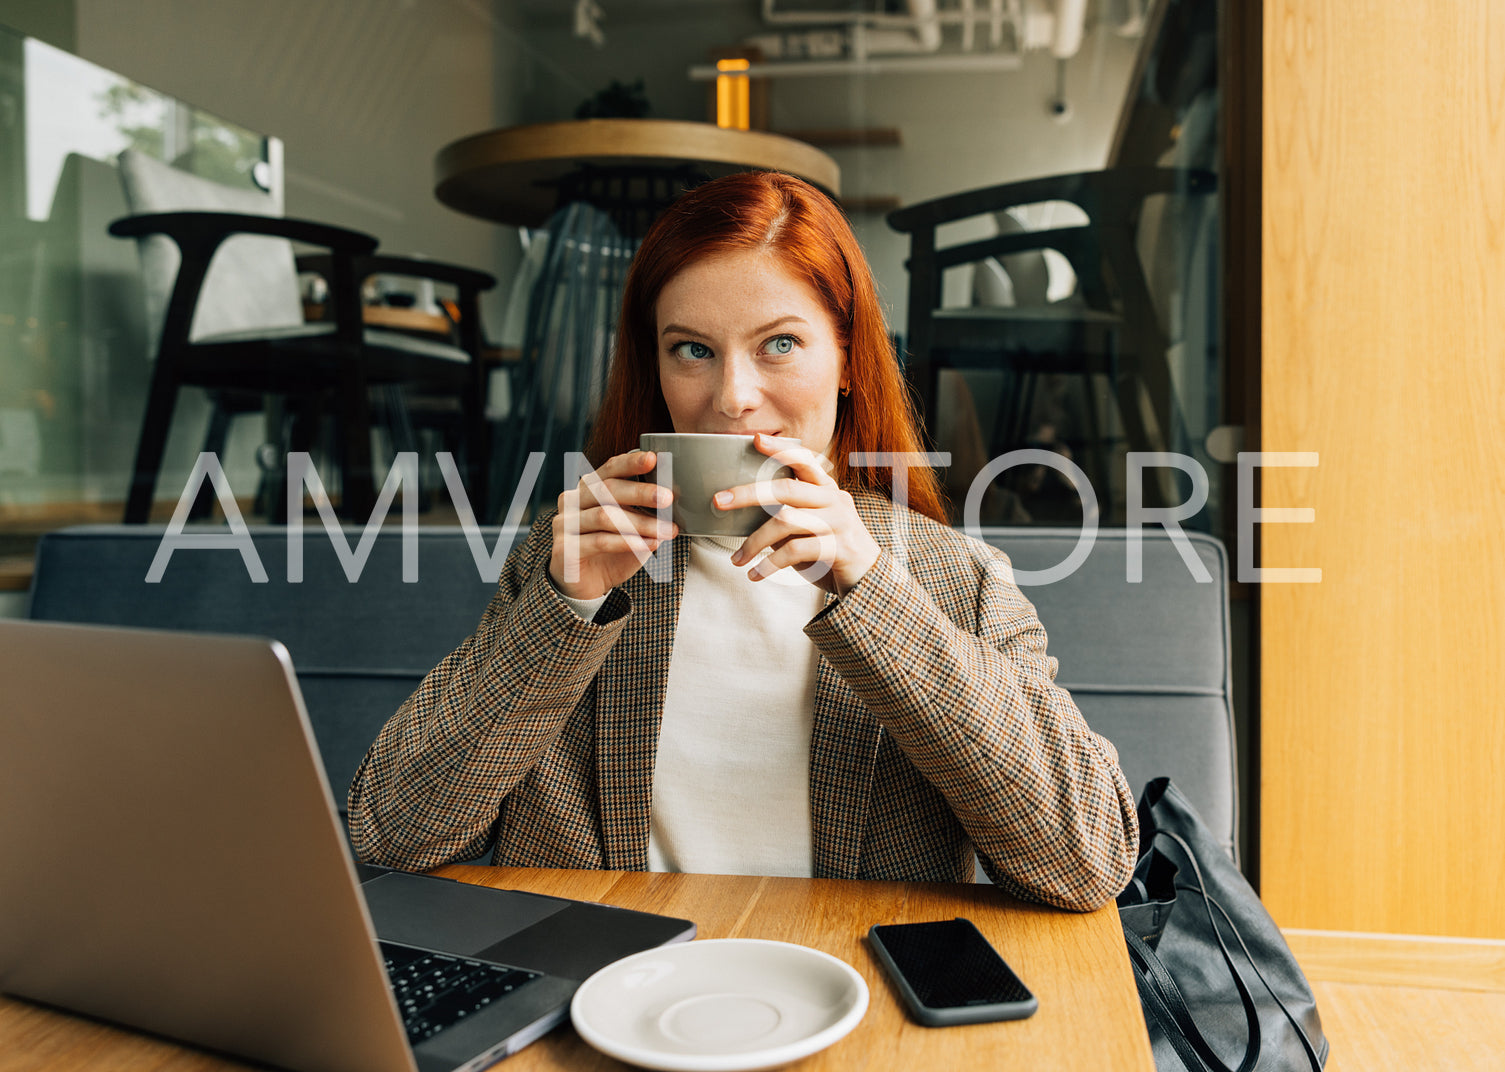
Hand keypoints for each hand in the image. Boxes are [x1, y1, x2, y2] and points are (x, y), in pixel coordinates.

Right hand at [550, 450, 675, 600]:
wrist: (585, 585)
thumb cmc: (611, 551)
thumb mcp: (630, 527)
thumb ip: (643, 512)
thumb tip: (672, 499)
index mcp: (588, 489)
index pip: (609, 469)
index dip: (630, 463)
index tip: (654, 459)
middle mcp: (572, 501)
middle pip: (606, 489)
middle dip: (640, 493)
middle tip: (668, 498)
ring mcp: (564, 524)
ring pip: (605, 516)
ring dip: (640, 523)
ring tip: (666, 530)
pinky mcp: (564, 548)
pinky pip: (599, 541)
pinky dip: (627, 542)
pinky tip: (649, 545)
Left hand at [715, 434, 880, 595]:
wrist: (868, 578)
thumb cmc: (830, 549)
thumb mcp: (811, 525)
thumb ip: (788, 514)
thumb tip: (743, 511)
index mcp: (826, 489)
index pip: (804, 461)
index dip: (780, 450)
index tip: (755, 440)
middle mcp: (834, 500)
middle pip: (785, 489)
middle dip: (748, 493)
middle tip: (719, 501)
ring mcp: (838, 523)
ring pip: (785, 522)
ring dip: (754, 542)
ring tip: (736, 559)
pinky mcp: (838, 548)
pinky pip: (795, 551)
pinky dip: (769, 564)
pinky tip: (755, 574)